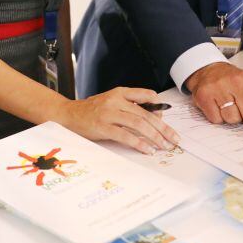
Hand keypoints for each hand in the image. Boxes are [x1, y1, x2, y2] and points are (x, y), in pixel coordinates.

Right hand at [60, 88, 180, 154]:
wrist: (67, 114)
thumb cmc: (92, 111)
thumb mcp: (111, 103)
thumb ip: (130, 107)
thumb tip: (154, 119)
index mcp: (120, 92)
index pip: (147, 95)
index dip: (160, 108)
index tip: (166, 121)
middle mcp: (116, 100)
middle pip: (146, 114)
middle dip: (163, 128)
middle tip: (174, 139)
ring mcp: (109, 113)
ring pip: (138, 124)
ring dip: (154, 137)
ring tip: (164, 146)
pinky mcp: (102, 127)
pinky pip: (125, 135)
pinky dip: (139, 143)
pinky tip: (148, 150)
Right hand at [185, 62, 242, 130]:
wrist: (208, 70)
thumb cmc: (233, 81)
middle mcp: (237, 82)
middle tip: (241, 107)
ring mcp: (219, 88)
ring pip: (232, 119)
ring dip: (231, 117)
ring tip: (228, 105)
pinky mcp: (204, 95)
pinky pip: (217, 120)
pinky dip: (217, 117)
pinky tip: (217, 106)